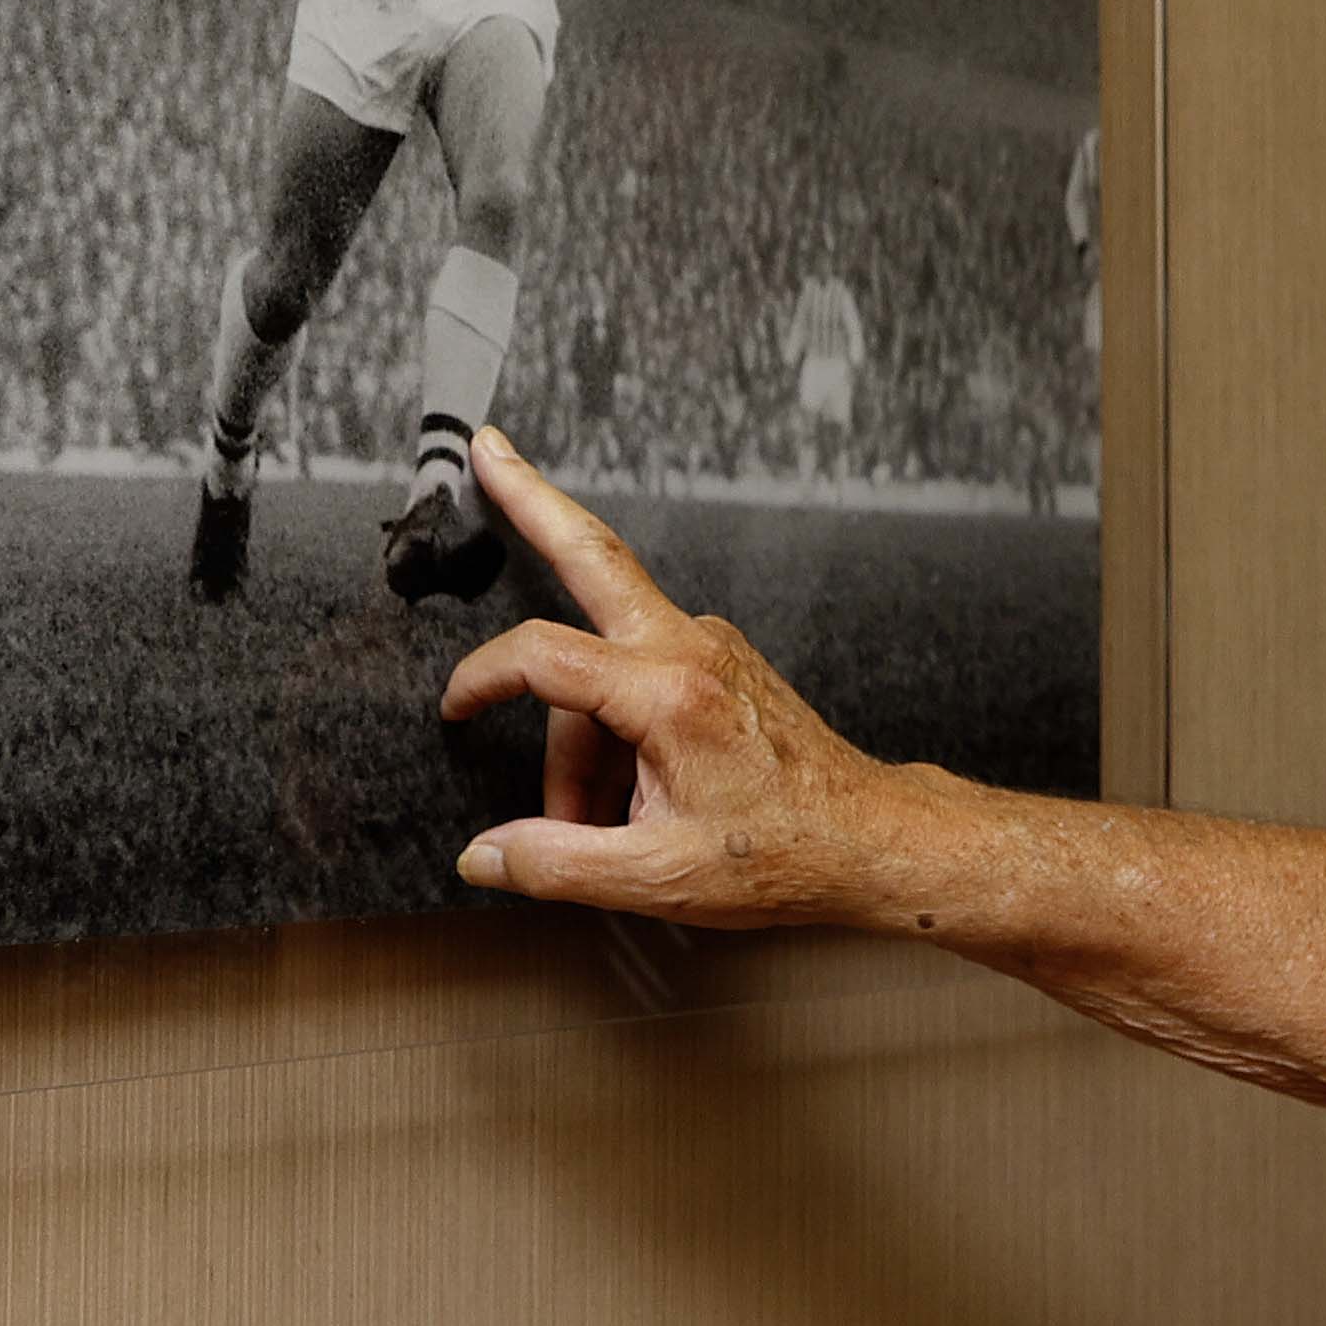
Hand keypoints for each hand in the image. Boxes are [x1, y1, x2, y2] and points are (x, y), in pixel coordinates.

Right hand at [440, 430, 915, 926]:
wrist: (870, 838)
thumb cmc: (783, 853)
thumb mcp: (657, 877)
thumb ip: (555, 865)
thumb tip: (480, 856)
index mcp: (669, 693)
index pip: (544, 656)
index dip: (482, 677)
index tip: (454, 708)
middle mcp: (690, 648)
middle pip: (594, 555)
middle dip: (533, 499)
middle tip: (488, 448)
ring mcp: (709, 647)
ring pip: (606, 660)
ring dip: (580, 735)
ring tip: (595, 822)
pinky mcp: (719, 663)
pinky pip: (638, 677)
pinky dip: (613, 729)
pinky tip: (625, 796)